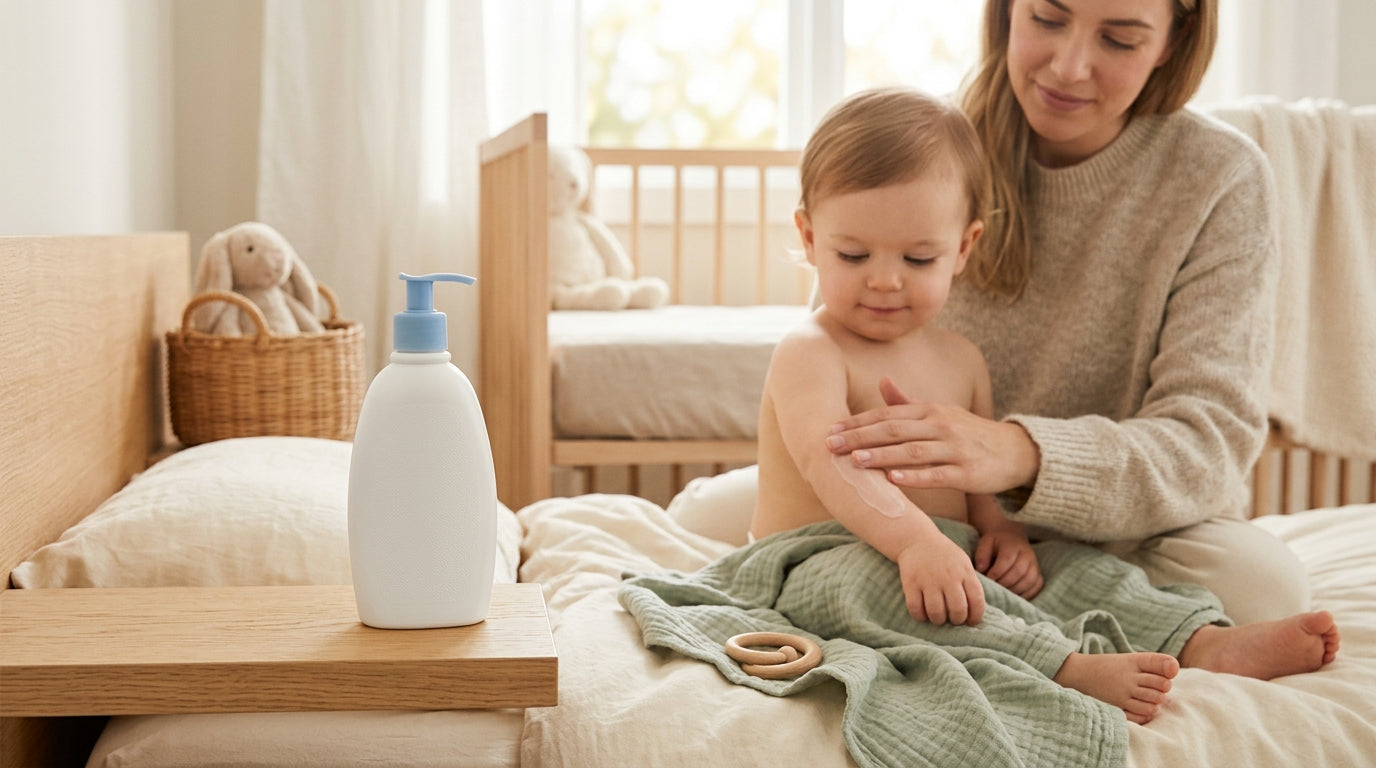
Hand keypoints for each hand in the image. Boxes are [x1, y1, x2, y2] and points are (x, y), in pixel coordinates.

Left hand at [826, 377, 1038, 494]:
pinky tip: (893, 479)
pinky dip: (914, 477)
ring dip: (881, 456)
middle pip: (894, 430)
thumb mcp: (940, 413)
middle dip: (860, 437)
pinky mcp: (967, 472)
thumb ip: (908, 402)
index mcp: (930, 411)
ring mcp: (955, 448)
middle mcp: (940, 425)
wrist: (1015, 451)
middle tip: (831, 444)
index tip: (830, 428)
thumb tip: (882, 382)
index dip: (858, 422)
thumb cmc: (968, 433)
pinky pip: (937, 474)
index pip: (887, 414)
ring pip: (912, 451)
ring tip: (855, 461)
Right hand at [895, 534, 985, 625]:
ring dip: (938, 620)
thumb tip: (975, 609)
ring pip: (937, 613)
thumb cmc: (944, 554)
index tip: (971, 622)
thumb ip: (970, 582)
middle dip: (956, 620)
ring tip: (938, 617)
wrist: (917, 539)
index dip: (975, 617)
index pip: (977, 601)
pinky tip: (922, 614)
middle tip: (953, 619)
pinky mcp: (911, 583)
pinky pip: (916, 609)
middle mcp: (948, 577)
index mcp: (964, 572)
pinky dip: (920, 617)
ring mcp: (929, 580)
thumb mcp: (963, 562)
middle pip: (957, 610)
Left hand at [975, 530, 1043, 599]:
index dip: (996, 572)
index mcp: (1013, 545)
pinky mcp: (1038, 574)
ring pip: (1028, 581)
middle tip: (994, 589)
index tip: (987, 580)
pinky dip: (1026, 594)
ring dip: (1014, 590)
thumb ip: (982, 555)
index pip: (1006, 560)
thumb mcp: (985, 543)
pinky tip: (1014, 596)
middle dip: (1004, 583)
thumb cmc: (996, 544)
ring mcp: (1035, 565)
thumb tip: (981, 570)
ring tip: (1002, 593)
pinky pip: (1036, 587)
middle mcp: (1027, 554)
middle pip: (1018, 572)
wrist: (1011, 539)